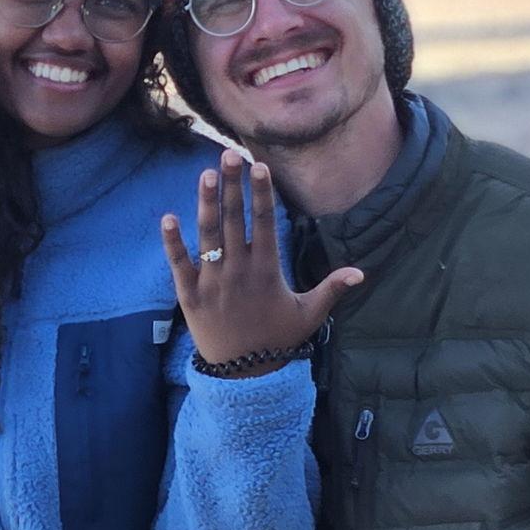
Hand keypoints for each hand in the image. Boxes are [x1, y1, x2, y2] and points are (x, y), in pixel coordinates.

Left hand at [161, 150, 362, 372]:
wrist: (244, 375)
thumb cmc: (278, 339)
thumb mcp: (309, 315)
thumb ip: (332, 289)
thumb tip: (361, 273)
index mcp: (266, 271)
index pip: (263, 223)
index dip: (261, 193)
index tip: (258, 166)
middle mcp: (238, 271)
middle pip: (234, 220)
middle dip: (232, 185)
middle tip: (228, 154)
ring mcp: (212, 282)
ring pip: (207, 236)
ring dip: (206, 203)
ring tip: (206, 174)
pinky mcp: (189, 295)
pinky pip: (179, 264)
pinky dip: (173, 242)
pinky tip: (168, 217)